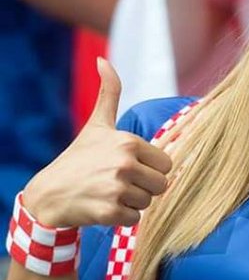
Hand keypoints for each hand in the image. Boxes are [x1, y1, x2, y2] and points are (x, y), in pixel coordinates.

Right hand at [22, 58, 171, 227]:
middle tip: (119, 182)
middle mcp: (124, 164)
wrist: (50, 193)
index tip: (128, 167)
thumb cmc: (79, 158)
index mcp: (128, 142)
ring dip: (133, 202)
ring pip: (148, 202)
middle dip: (144, 187)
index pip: (166, 164)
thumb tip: (103, 60)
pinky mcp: (111, 212)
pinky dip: (122, 218)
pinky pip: (135, 219)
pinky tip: (104, 207)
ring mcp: (117, 189)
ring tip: (110, 193)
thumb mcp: (97, 125)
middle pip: (161, 185)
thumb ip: (109, 93)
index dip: (149, 169)